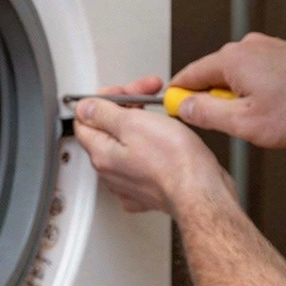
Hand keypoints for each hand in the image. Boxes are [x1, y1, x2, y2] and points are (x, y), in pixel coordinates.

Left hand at [74, 78, 236, 216]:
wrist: (201, 192)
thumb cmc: (176, 162)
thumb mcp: (134, 123)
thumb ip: (102, 113)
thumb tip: (84, 108)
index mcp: (102, 154)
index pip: (85, 119)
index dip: (104, 99)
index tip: (124, 92)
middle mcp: (111, 172)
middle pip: (107, 130)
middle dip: (126, 107)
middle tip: (147, 95)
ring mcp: (130, 183)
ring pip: (126, 145)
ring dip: (141, 125)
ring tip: (161, 117)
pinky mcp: (149, 190)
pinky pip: (142, 162)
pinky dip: (151, 147)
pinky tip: (164, 140)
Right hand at [169, 33, 285, 148]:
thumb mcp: (245, 124)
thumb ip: (207, 115)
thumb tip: (184, 107)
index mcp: (231, 59)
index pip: (188, 75)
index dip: (179, 97)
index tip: (178, 114)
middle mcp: (247, 45)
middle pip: (212, 75)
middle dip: (216, 101)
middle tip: (235, 126)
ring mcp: (268, 46)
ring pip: (237, 76)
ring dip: (241, 98)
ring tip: (266, 118)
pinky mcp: (285, 52)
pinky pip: (258, 72)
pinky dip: (260, 91)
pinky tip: (280, 108)